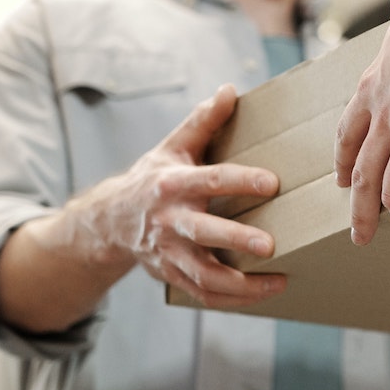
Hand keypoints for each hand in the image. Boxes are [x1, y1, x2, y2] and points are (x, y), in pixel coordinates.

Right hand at [68, 83, 287, 308]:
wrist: (111, 221)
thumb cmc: (153, 178)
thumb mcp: (173, 146)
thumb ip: (203, 121)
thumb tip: (229, 90)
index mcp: (172, 184)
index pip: (209, 180)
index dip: (239, 181)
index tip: (272, 182)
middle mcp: (169, 221)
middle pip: (203, 233)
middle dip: (235, 239)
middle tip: (270, 245)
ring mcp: (169, 252)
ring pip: (203, 275)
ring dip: (240, 284)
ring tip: (278, 280)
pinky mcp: (172, 276)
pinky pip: (203, 294)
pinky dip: (234, 299)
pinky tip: (265, 293)